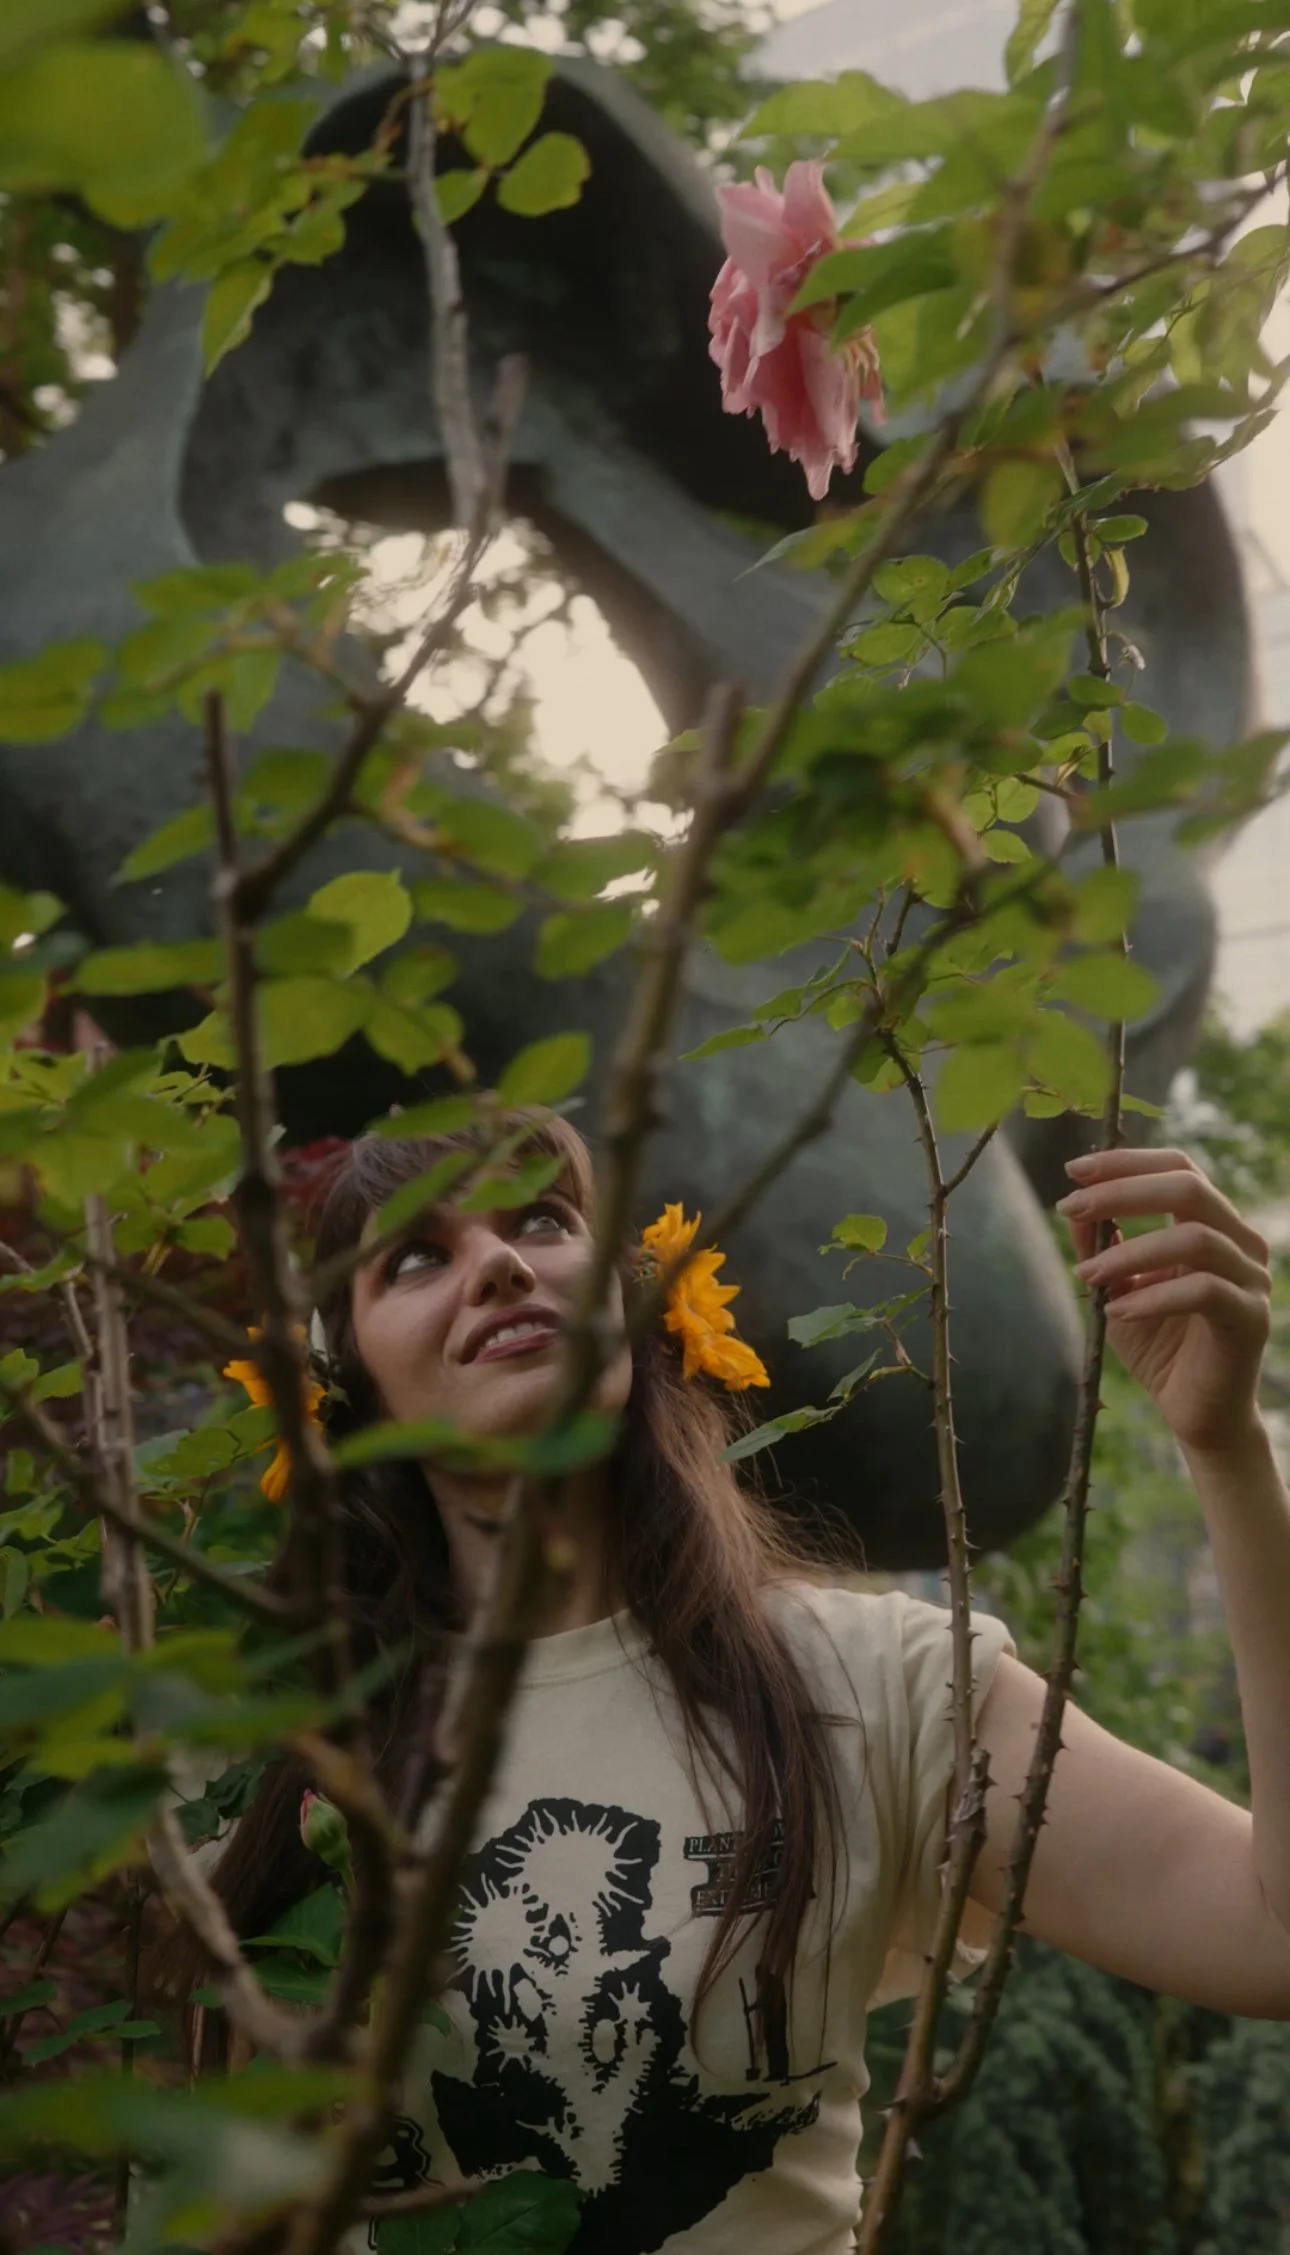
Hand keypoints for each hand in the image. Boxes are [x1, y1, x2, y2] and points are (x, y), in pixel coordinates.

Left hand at [1055, 1147, 1270, 1456]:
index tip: (1074, 1169)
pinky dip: (1153, 1296)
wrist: (1195, 1412)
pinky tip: (1117, 1313)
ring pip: (1194, 1238)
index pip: (1178, 1167)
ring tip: (1087, 1275)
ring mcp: (1251, 1278)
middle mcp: (1239, 1242)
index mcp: (1212, 1224)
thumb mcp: (1118, 1288)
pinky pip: (1204, 1290)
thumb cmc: (1159, 1345)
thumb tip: (1073, 1207)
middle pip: (1189, 1186)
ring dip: (1130, 1251)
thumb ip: (1101, 1247)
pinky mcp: (1250, 1318)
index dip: (1126, 1161)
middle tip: (1070, 1207)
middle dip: (1122, 1191)